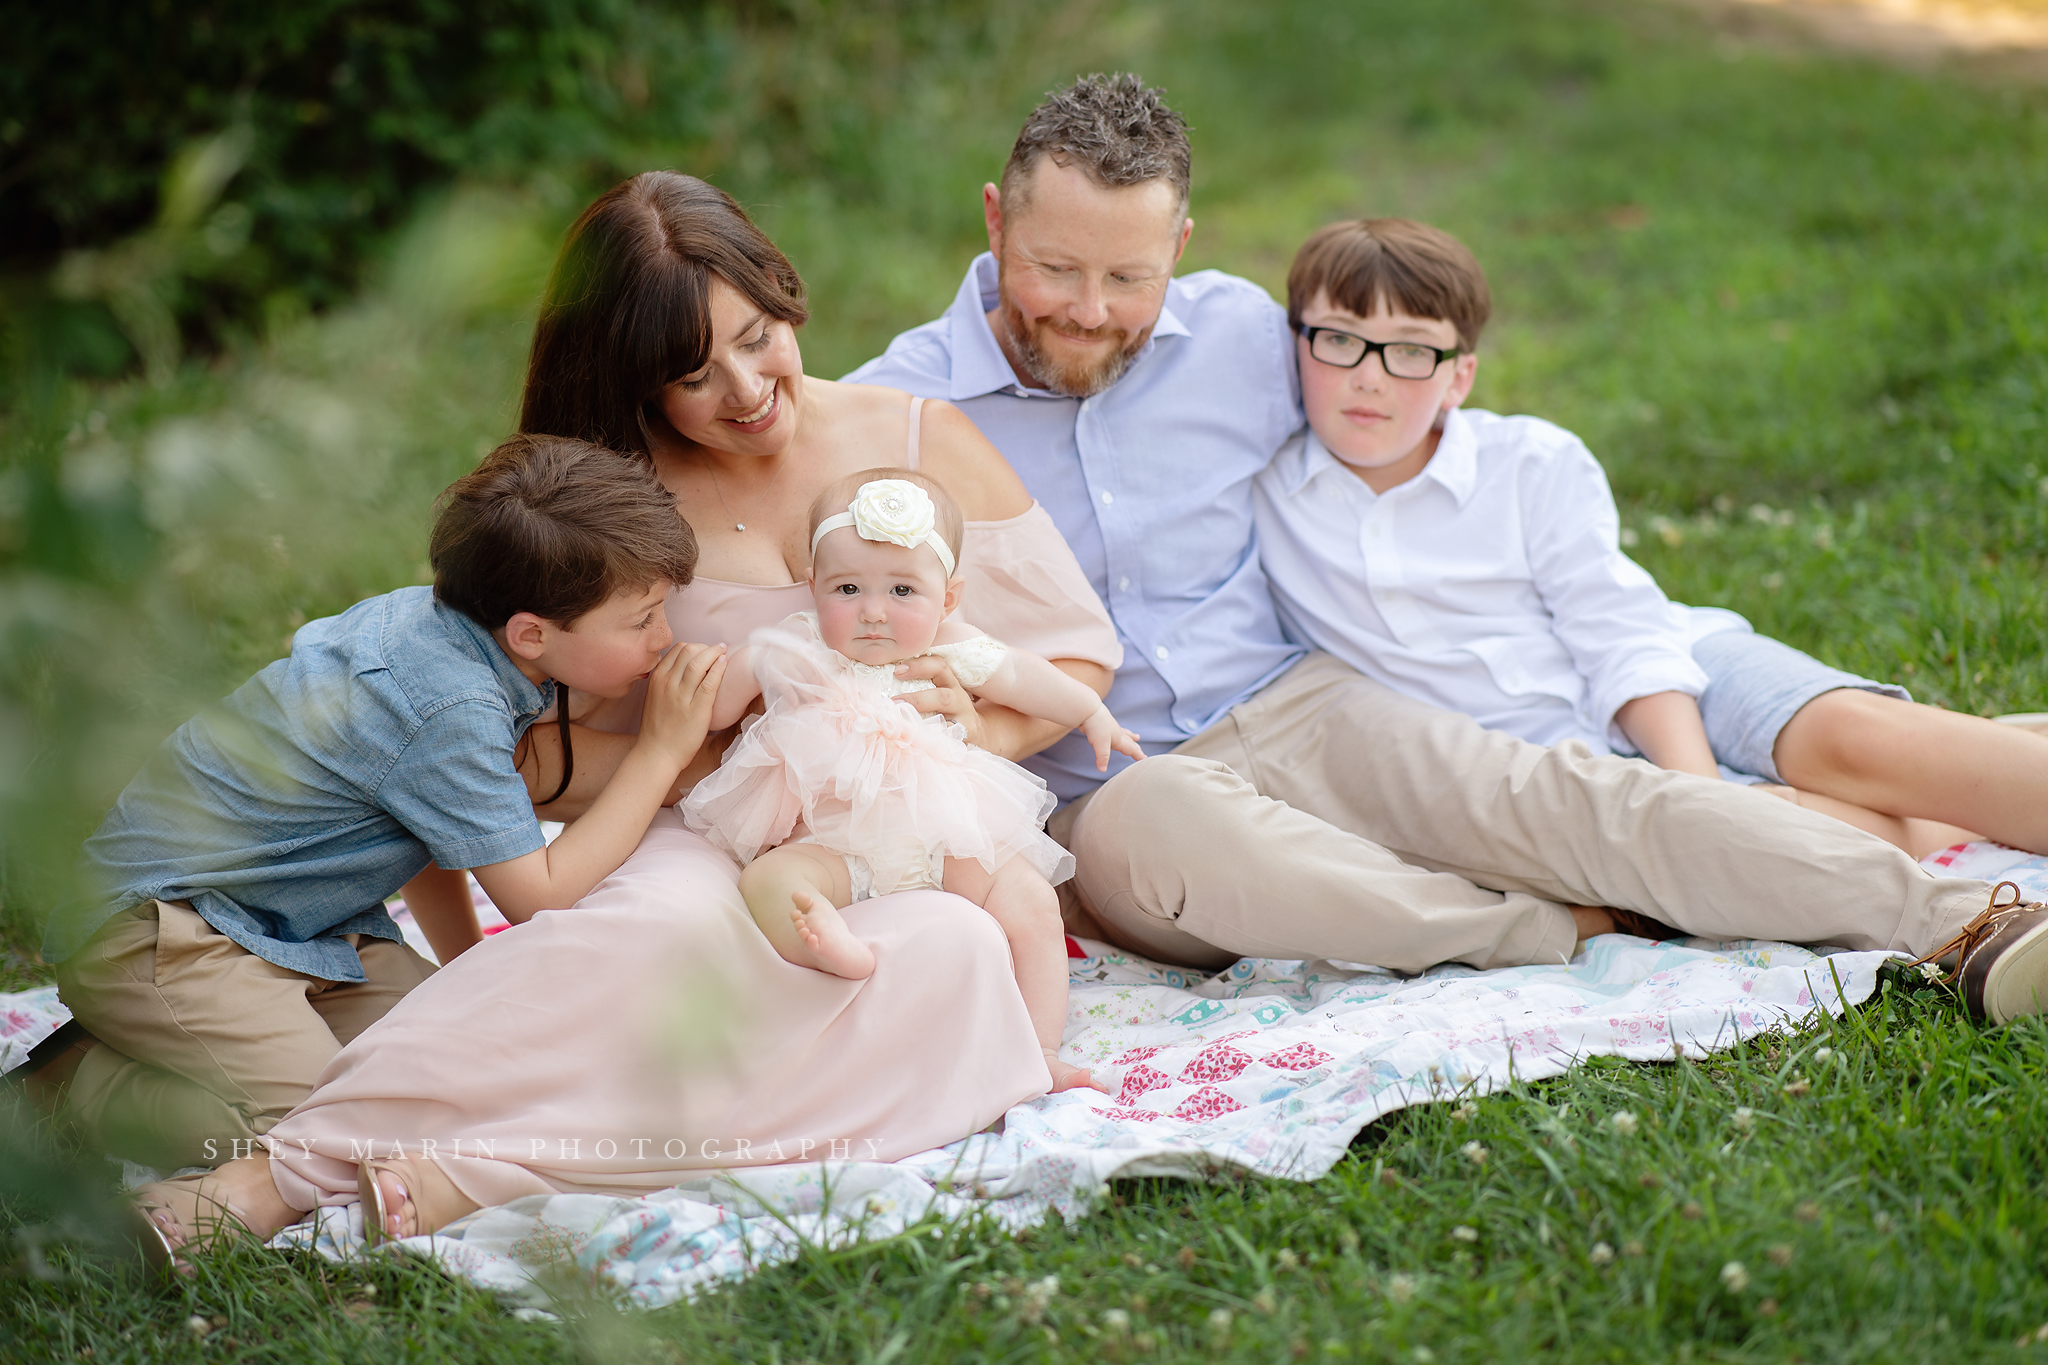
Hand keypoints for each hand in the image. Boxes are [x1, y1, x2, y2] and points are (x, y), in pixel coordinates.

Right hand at [640, 642, 727, 767]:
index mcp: (657, 679)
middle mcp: (668, 684)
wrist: (657, 753)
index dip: (695, 646)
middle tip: (718, 650)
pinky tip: (725, 663)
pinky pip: (710, 682)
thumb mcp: (654, 697)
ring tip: (724, 652)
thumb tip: (683, 668)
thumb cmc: (658, 728)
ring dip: (715, 653)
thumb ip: (666, 680)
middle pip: (689, 651)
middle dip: (706, 647)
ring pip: (700, 663)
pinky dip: (719, 669)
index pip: (678, 650)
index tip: (705, 650)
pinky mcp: (697, 709)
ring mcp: (682, 696)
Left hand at [895, 655, 989, 748]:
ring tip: (902, 727)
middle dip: (917, 700)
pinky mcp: (962, 741)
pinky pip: (947, 744)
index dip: (919, 666)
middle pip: (943, 697)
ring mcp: (963, 722)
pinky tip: (914, 745)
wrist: (975, 730)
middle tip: (894, 702)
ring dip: (923, 727)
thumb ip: (918, 684)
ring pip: (947, 724)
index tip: (897, 670)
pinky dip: (931, 744)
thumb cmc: (947, 708)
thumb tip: (879, 680)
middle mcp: (958, 700)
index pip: (939, 667)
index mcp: (950, 683)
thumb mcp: (938, 692)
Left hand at [1077, 704, 1143, 771]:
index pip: (1132, 749)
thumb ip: (1103, 757)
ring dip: (1131, 737)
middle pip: (1130, 741)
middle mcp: (1117, 733)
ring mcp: (1111, 728)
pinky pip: (1115, 731)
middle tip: (1143, 753)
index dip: (1138, 755)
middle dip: (1137, 748)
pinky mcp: (1103, 724)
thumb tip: (1102, 770)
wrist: (1088, 709)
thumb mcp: (1100, 744)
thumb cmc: (1096, 726)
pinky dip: (1120, 733)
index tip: (1146, 760)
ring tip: (1136, 737)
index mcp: (1119, 738)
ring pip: (1124, 734)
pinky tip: (1116, 731)